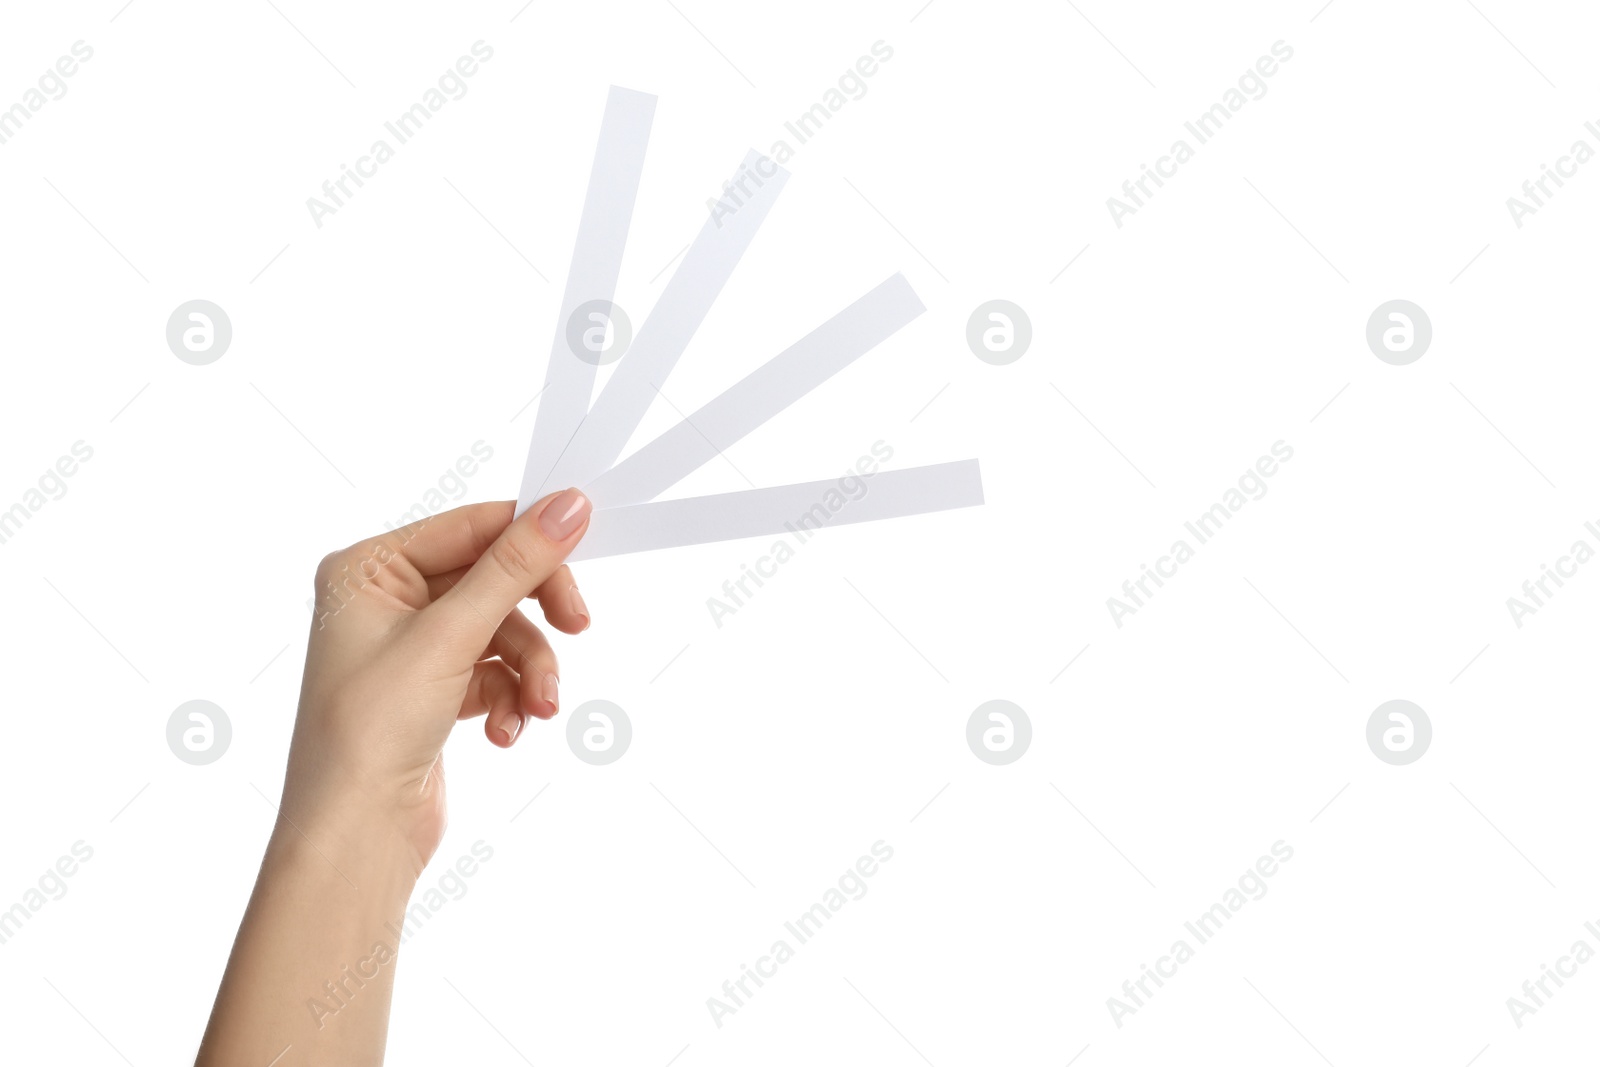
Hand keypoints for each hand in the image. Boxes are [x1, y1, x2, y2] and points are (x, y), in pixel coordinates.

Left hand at [285, 490, 592, 869]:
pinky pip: (495, 672)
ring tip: (539, 708)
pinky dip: (510, 698)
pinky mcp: (433, 691)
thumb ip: (514, 568)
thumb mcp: (450, 637)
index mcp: (368, 570)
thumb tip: (567, 507)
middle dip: (535, 618)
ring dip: (530, 670)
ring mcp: (410, 648)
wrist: (354, 839)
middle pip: (493, 579)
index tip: (586, 541)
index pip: (470, 528)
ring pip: (503, 632)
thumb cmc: (369, 734)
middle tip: (578, 627)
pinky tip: (506, 731)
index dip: (529, 537)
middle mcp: (385, 601)